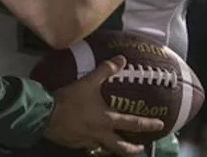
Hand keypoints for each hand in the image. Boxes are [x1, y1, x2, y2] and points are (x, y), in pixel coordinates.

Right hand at [43, 56, 163, 155]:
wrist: (46, 116)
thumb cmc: (70, 100)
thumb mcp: (88, 82)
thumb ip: (105, 70)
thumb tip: (122, 59)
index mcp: (107, 120)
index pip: (133, 124)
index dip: (148, 124)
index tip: (160, 125)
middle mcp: (101, 134)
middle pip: (122, 148)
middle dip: (133, 149)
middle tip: (141, 148)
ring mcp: (89, 142)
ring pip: (106, 150)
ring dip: (114, 149)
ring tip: (117, 146)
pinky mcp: (77, 144)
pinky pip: (90, 147)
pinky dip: (94, 145)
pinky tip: (92, 141)